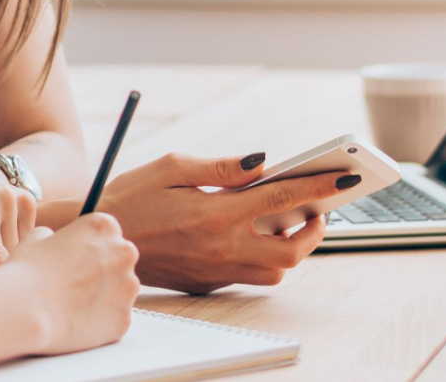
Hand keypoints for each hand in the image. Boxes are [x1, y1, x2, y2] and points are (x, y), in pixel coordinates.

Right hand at [6, 214, 140, 354]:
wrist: (25, 310)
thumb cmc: (26, 271)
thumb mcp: (36, 238)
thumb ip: (53, 235)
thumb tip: (53, 239)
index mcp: (104, 226)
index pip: (107, 232)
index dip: (91, 246)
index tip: (77, 258)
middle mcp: (124, 252)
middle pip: (119, 260)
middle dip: (103, 270)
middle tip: (75, 284)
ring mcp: (128, 287)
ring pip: (120, 290)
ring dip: (104, 296)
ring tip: (72, 306)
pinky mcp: (124, 317)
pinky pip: (115, 318)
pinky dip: (100, 322)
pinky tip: (76, 323)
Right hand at [98, 153, 351, 293]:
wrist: (99, 240)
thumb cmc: (131, 196)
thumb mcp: (172, 166)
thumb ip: (222, 166)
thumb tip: (264, 163)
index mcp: (214, 213)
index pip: (282, 198)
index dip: (320, 186)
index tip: (345, 175)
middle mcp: (220, 247)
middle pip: (291, 250)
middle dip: (316, 228)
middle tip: (319, 207)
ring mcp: (215, 270)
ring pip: (276, 271)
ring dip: (292, 248)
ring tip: (290, 219)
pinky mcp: (206, 283)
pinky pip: (250, 276)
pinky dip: (265, 257)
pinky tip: (257, 233)